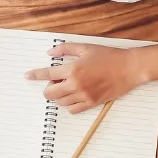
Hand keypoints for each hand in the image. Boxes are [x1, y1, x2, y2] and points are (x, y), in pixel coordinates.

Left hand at [25, 43, 157, 114]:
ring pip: (60, 102)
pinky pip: (73, 110)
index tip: (27, 76)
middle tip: (55, 82)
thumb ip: (66, 49)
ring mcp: (84, 96)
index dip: (35, 75)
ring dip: (58, 96)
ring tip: (67, 87)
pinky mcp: (92, 103)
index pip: (47, 74)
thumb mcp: (86, 48)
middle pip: (50, 93)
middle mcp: (76, 84)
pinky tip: (73, 96)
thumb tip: (50, 52)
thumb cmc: (109, 56)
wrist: (129, 68)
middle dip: (48, 88)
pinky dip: (69, 105)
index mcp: (73, 69)